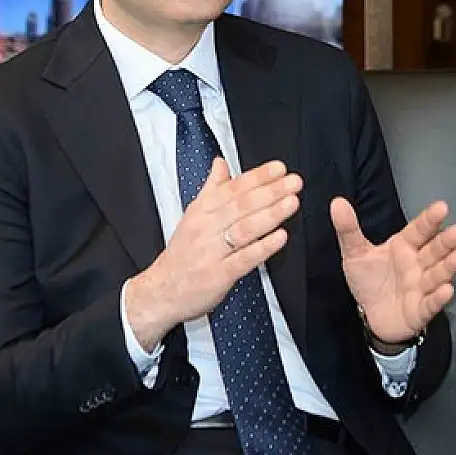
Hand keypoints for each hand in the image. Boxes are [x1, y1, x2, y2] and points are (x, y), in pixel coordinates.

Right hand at [125, 158, 301, 350]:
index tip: (279, 168)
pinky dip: (263, 248)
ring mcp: (212, 252)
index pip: (232, 188)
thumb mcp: (191, 215)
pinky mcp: (218, 275)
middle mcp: (206, 228)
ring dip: (270, 215)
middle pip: (241, 205)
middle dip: (270, 191)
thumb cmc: (182, 253)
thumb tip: (220, 163)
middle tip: (293, 182)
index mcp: (201, 211)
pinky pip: (243, 259)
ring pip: (244, 229)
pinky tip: (280, 237)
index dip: (257, 177)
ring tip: (291, 203)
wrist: (162, 290)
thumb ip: (211, 188)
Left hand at [331, 198, 455, 344]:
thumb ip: (348, 229)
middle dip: (446, 242)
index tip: (442, 207)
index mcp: (405, 246)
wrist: (371, 315)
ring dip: (449, 266)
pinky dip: (439, 298)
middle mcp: (418, 264)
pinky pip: (431, 304)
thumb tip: (336, 202)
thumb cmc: (370, 280)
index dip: (430, 219)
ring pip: (438, 275)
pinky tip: (447, 290)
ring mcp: (422, 287)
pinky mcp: (421, 310)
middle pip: (434, 251)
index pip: (419, 230)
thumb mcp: (355, 254)